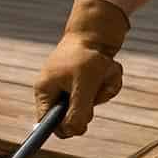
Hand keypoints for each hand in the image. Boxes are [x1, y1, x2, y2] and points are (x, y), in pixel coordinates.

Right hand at [34, 0, 129, 136]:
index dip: (61, 128)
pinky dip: (110, 80)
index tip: (77, 129)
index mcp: (46, 90)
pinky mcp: (90, 78)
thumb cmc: (86, 55)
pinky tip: (111, 66)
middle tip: (95, 88)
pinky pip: (103, 90)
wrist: (99, 26)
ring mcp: (74, 84)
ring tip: (105, 68)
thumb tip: (74, 131)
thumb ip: (78, 111)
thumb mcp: (84, 85)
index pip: (47, 122)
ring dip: (105, 87)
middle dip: (92, 101)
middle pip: (76, 116)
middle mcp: (57, 89)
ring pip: (94, 103)